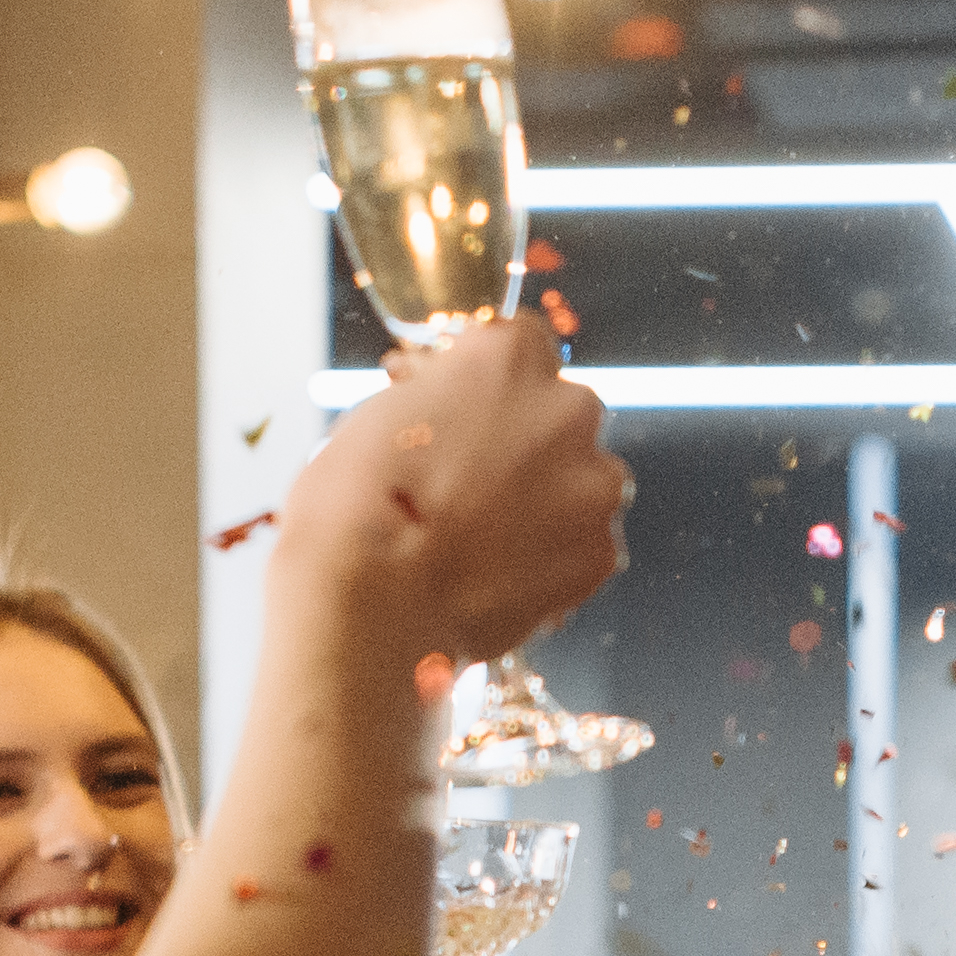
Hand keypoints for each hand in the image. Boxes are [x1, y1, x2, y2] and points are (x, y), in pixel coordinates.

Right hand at [295, 319, 629, 668]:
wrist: (373, 610)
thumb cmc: (355, 508)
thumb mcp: (376, 414)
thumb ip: (436, 397)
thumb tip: (444, 406)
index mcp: (509, 357)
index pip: (520, 345)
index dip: (488, 384)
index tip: (463, 412)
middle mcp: (567, 410)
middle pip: (558, 415)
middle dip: (523, 444)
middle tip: (467, 486)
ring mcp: (593, 487)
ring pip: (579, 483)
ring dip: (544, 502)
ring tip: (482, 542)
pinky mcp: (600, 555)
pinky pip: (582, 546)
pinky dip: (552, 558)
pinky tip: (499, 575)